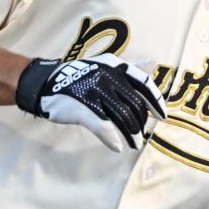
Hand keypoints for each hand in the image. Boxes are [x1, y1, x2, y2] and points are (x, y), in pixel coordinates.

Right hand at [16, 53, 166, 151]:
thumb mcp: (105, 65)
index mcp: (115, 66)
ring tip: (134, 144)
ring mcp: (94, 93)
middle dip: (141, 122)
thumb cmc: (80, 76)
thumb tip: (153, 61)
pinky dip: (112, 139)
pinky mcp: (82, 109)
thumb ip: (128, 67)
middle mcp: (107, 76)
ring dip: (131, 134)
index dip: (155, 101)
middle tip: (142, 135)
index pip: (143, 83)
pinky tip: (118, 147)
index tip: (162, 116)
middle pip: (134, 104)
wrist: (46, 83)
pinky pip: (103, 127)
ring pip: (122, 117)